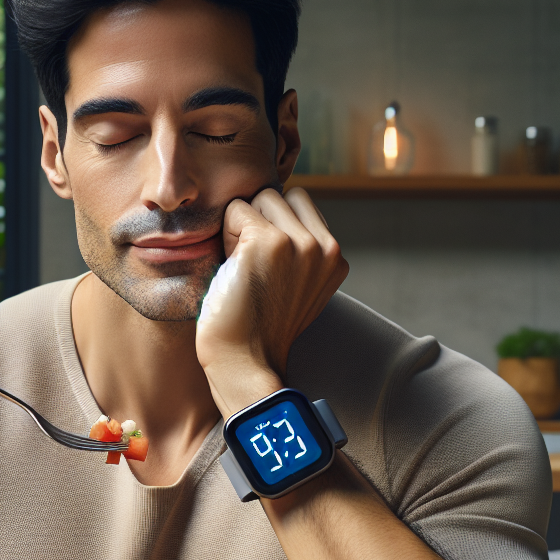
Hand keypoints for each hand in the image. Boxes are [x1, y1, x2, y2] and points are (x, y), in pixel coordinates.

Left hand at [196, 187, 348, 417]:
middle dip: (259, 221)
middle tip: (250, 266)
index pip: (301, 206)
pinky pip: (236, 210)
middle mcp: (324, 247)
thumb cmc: (256, 327)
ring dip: (242, 226)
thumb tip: (279, 208)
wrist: (243, 363)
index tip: (266, 269)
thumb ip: (300, 251)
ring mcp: (300, 243)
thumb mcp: (296, 286)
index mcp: (335, 257)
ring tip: (242, 266)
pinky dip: (225, 234)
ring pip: (261, 197)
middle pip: (281, 196)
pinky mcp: (269, 243)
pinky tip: (231, 268)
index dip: (274, 229)